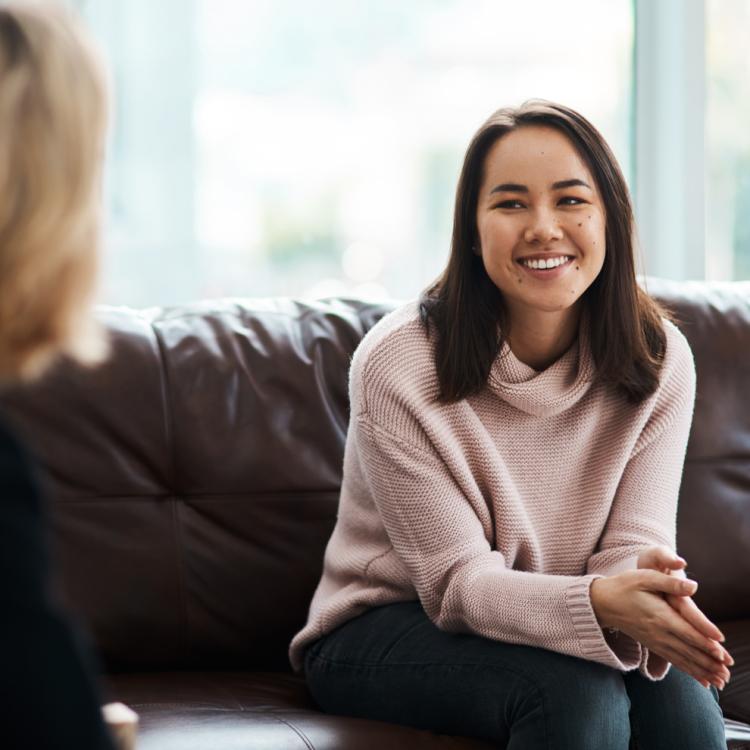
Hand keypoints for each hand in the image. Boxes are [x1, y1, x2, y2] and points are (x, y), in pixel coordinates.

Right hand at [636, 545, 733, 687]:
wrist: (602, 603)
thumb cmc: (624, 586)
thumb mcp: (645, 577)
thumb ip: (670, 583)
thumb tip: (694, 586)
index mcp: (659, 615)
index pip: (686, 631)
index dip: (704, 641)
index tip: (721, 651)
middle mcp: (658, 632)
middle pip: (688, 650)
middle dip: (710, 661)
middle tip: (728, 671)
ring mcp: (655, 641)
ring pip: (683, 659)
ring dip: (703, 670)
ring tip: (722, 681)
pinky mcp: (653, 646)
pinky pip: (675, 661)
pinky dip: (690, 671)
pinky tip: (704, 681)